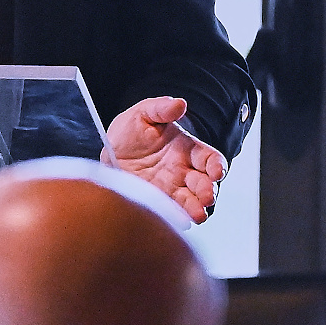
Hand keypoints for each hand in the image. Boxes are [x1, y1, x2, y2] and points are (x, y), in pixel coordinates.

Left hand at [104, 96, 225, 223]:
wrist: (107, 150)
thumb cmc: (131, 129)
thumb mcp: (144, 113)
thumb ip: (161, 108)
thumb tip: (179, 104)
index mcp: (187, 149)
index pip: (210, 158)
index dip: (217, 165)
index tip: (217, 171)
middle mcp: (183, 171)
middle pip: (205, 184)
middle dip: (209, 192)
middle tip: (207, 197)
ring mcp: (171, 189)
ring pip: (192, 202)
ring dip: (197, 209)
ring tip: (198, 215)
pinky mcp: (156, 202)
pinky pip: (171, 213)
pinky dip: (177, 218)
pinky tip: (178, 220)